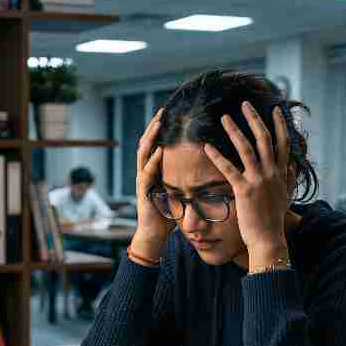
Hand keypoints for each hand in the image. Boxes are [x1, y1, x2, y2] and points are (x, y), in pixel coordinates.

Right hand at [130, 108, 173, 259]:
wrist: (154, 235)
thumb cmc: (167, 215)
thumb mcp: (177, 192)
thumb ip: (183, 179)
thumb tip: (203, 170)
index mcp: (153, 171)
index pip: (156, 143)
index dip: (161, 129)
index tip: (169, 114)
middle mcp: (145, 172)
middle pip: (147, 143)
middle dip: (154, 126)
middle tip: (163, 111)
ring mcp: (142, 181)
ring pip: (143, 154)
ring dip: (151, 138)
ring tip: (158, 124)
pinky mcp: (143, 192)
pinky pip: (146, 173)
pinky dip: (152, 161)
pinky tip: (159, 151)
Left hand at [203, 103, 291, 264]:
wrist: (269, 239)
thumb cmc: (274, 220)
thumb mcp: (287, 195)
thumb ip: (291, 178)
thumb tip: (295, 163)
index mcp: (281, 173)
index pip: (283, 143)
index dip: (279, 125)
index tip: (274, 110)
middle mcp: (272, 173)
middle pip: (264, 139)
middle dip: (254, 119)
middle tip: (244, 104)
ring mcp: (259, 180)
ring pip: (246, 148)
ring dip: (234, 131)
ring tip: (224, 117)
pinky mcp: (244, 190)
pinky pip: (229, 169)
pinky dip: (217, 157)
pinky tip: (207, 147)